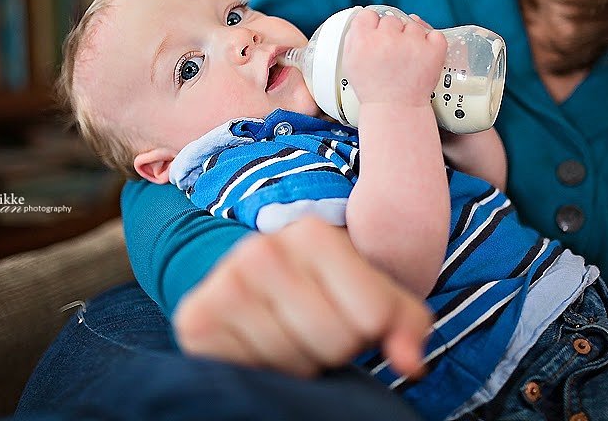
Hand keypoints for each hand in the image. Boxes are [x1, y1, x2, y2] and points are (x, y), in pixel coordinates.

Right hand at [172, 217, 432, 378]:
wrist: (252, 291)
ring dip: (300, 366)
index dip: (369, 334)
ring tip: (289, 340)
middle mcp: (263, 249)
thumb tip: (411, 363)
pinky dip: (264, 373)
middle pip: (335, 340)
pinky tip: (260, 349)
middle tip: (315, 333)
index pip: (372, 315)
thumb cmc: (323, 295)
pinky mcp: (196, 318)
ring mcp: (225, 282)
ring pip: (294, 361)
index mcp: (313, 233)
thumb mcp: (375, 298)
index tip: (349, 317)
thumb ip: (406, 324)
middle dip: (335, 351)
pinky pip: (253, 371)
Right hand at [342, 8, 446, 107]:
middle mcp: (387, 38)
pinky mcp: (433, 50)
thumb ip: (354, 36)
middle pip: (391, 19)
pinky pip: (434, 33)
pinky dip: (431, 42)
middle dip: (392, 34)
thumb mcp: (350, 62)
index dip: (372, 26)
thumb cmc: (373, 88)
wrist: (395, 109)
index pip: (368, 14)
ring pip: (412, 25)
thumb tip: (368, 16)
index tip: (376, 38)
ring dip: (411, 38)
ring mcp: (412, 43)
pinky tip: (422, 55)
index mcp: (363, 40)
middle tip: (392, 54)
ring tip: (407, 59)